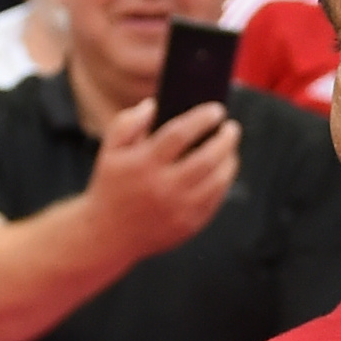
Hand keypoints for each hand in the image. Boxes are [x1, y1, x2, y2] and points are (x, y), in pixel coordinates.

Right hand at [84, 99, 242, 259]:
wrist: (109, 234)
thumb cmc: (112, 185)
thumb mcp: (110, 151)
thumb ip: (127, 123)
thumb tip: (153, 105)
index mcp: (143, 164)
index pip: (180, 133)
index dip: (202, 118)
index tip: (217, 109)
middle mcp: (163, 187)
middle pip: (206, 158)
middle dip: (225, 139)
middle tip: (231, 128)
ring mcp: (178, 209)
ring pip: (217, 180)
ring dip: (230, 160)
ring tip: (230, 148)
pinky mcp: (189, 225)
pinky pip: (215, 199)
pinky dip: (224, 181)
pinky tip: (223, 170)